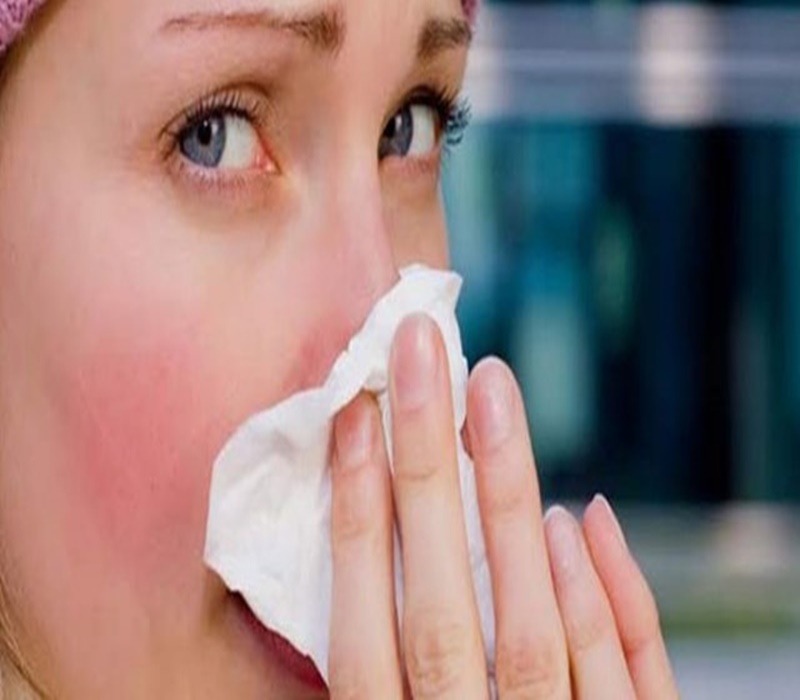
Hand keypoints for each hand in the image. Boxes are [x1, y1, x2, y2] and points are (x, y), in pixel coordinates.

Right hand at [328, 314, 678, 698]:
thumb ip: (370, 668)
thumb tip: (368, 529)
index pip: (358, 634)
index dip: (355, 518)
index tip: (353, 415)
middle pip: (439, 615)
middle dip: (425, 471)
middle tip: (421, 351)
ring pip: (530, 637)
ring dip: (508, 508)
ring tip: (492, 394)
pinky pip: (618, 688)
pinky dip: (605, 602)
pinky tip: (578, 514)